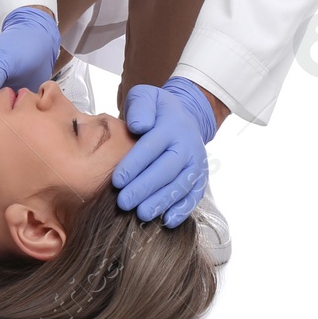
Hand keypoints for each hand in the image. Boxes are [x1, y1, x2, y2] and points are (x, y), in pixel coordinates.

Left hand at [111, 77, 216, 226]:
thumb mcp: (145, 97)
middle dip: (144, 188)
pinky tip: (167, 221)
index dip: (134, 165)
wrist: (184, 116)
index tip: (117, 181)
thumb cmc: (155, 110)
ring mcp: (196, 163)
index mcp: (171, 126)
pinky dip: (183, 210)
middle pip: (166, 170)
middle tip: (124, 203)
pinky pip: (194, 195)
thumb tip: (139, 126)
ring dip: (162, 202)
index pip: (151, 148)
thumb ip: (140, 107)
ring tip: (142, 214)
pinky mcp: (200, 177)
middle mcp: (187, 146)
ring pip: (180, 185)